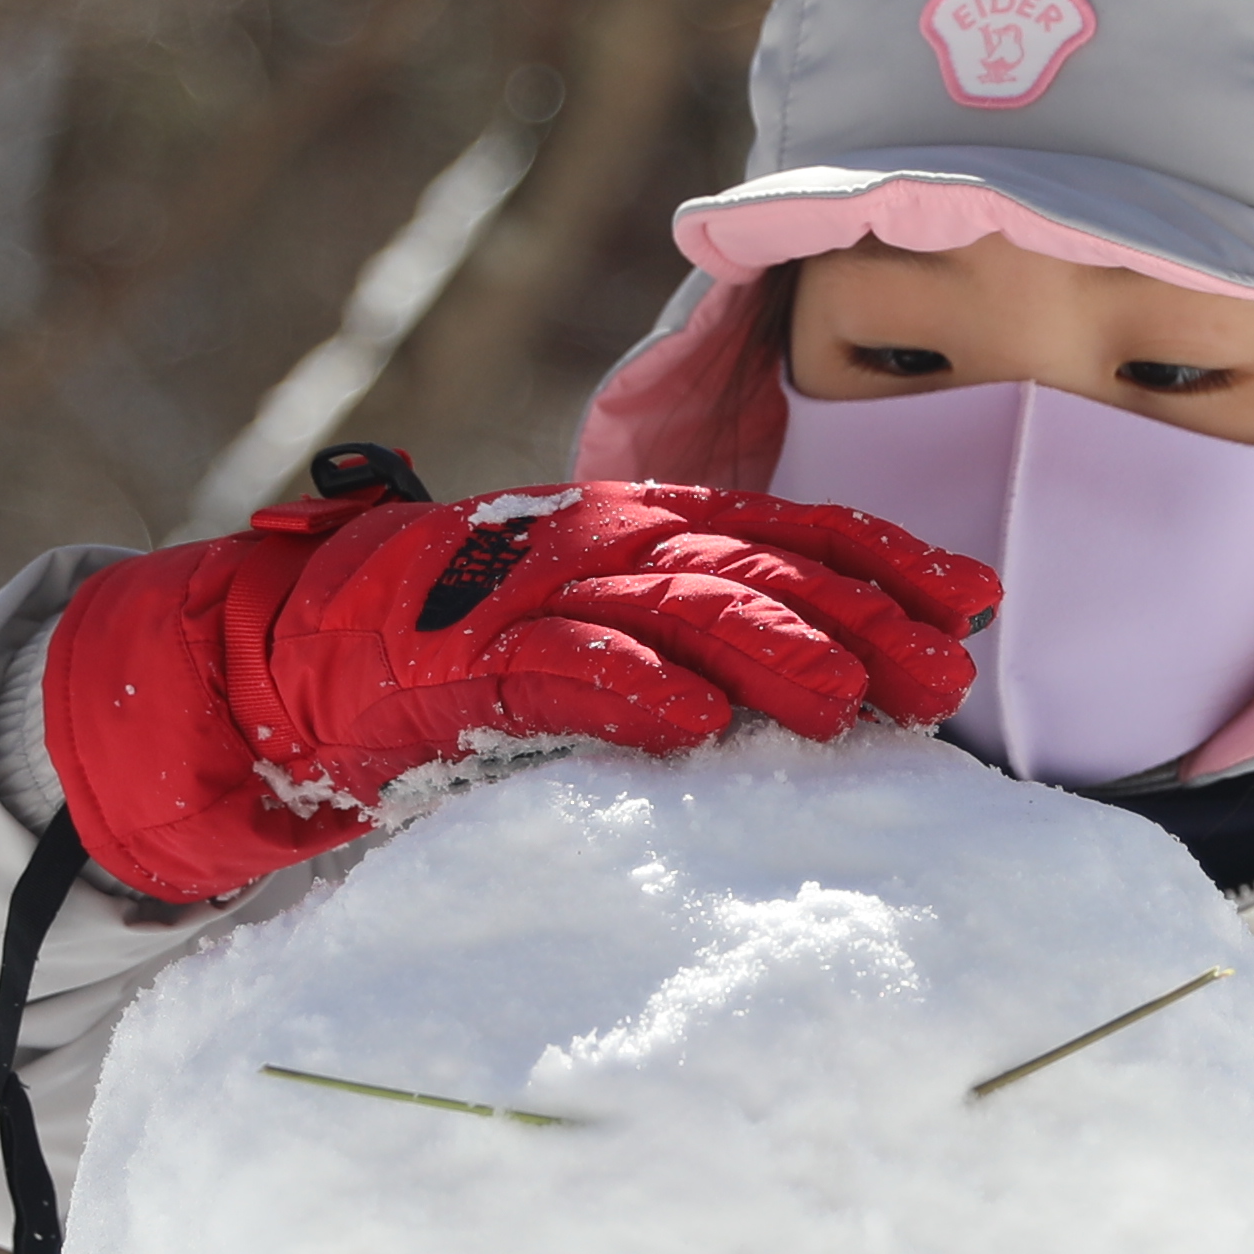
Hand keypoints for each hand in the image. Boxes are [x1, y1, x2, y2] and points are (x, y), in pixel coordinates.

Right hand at [35, 467, 996, 905]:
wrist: (277, 655)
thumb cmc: (442, 653)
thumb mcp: (583, 627)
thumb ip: (679, 638)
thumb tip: (814, 686)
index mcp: (631, 527)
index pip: (785, 531)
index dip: (885, 560)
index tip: (976, 602)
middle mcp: (594, 541)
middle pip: (759, 567)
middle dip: (866, 616)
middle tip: (950, 675)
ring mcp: (530, 593)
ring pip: (678, 608)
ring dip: (774, 652)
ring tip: (855, 703)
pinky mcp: (463, 659)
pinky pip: (561, 669)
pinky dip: (630, 691)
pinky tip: (695, 726)